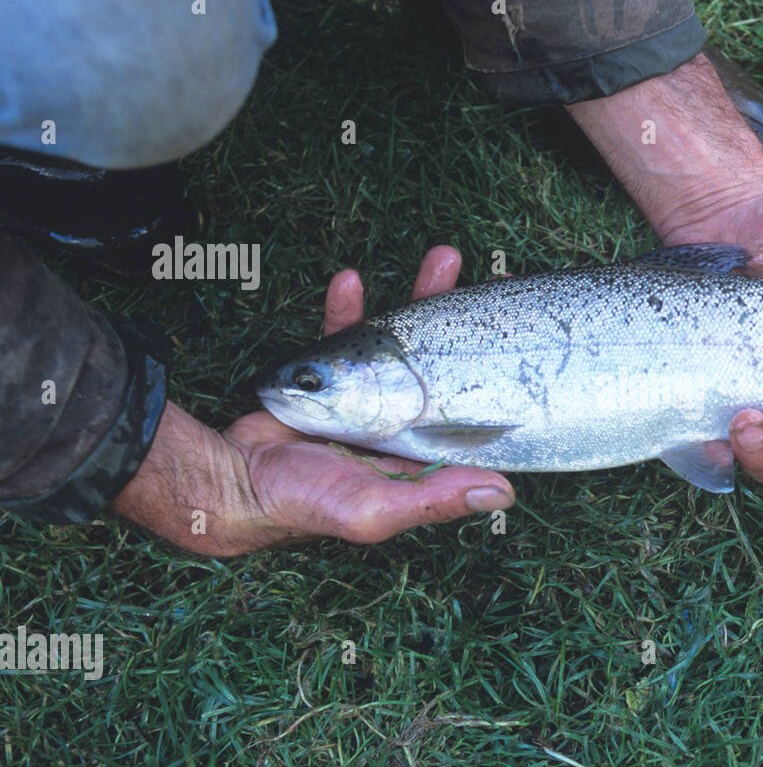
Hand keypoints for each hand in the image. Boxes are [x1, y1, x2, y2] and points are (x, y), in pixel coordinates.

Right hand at [112, 246, 513, 555]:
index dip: (500, 371)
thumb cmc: (306, 505)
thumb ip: (434, 499)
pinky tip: (350, 280)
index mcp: (424, 450)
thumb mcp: (377, 509)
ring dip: (421, 298)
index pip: (475, 407)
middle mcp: (404, 421)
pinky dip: (348, 309)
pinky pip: (345, 335)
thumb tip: (504, 492)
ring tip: (443, 257)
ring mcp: (369, 396)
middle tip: (490, 278)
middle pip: (447, 360)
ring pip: (405, 340)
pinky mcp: (331, 378)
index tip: (523, 332)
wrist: (235, 484)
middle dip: (468, 320)